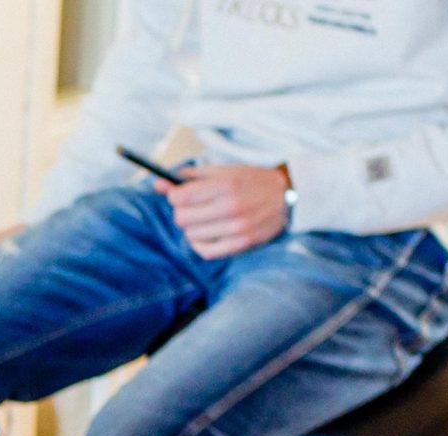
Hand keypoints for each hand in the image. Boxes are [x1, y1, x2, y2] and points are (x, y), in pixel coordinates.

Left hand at [163, 164, 291, 258]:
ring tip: (204, 219)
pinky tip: (206, 234)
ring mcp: (237, 228)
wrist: (288, 195)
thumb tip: (159, 185)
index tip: (179, 195)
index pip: (181, 197)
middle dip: (182, 212)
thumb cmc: (252, 181)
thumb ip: (192, 177)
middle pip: (182, 218)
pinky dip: (200, 244)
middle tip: (193, 208)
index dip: (174, 196)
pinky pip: (205, 252)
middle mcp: (230, 207)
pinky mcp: (241, 244)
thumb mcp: (225, 171)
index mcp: (225, 185)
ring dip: (192, 228)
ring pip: (191, 235)